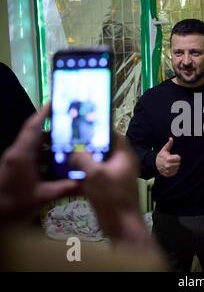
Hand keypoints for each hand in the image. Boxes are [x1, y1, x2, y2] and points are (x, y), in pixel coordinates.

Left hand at [0, 104, 78, 224]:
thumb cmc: (14, 204)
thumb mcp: (42, 197)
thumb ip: (65, 188)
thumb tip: (86, 183)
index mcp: (22, 154)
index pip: (33, 127)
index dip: (44, 113)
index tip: (57, 102)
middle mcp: (19, 153)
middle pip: (38, 135)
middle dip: (57, 129)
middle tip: (77, 125)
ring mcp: (18, 161)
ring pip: (38, 146)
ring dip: (54, 144)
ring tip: (75, 142)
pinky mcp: (19, 169)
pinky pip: (36, 157)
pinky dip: (49, 156)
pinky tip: (63, 161)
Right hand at [70, 134, 147, 244]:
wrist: (121, 224)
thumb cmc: (111, 195)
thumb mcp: (94, 174)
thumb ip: (82, 158)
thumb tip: (72, 151)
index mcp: (124, 156)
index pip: (114, 135)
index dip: (99, 129)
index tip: (81, 126)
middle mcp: (122, 163)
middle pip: (103, 149)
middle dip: (87, 146)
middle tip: (69, 141)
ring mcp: (115, 176)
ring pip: (97, 163)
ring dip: (83, 161)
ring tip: (65, 156)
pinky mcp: (108, 188)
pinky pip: (95, 177)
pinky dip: (84, 175)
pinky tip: (67, 174)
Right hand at [156, 137, 180, 176]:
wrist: (154, 164)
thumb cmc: (161, 156)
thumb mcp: (164, 150)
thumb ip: (169, 144)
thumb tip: (171, 138)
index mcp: (168, 159)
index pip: (179, 158)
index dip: (176, 156)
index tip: (173, 156)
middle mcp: (168, 166)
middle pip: (178, 163)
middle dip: (176, 161)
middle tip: (171, 160)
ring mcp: (168, 171)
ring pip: (177, 168)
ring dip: (175, 165)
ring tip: (170, 163)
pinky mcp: (168, 174)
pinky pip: (175, 172)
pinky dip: (174, 170)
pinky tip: (170, 167)